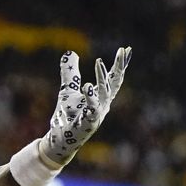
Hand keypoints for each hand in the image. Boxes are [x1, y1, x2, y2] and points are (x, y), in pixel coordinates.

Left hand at [38, 48, 130, 166]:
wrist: (59, 136)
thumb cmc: (67, 114)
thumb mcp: (68, 89)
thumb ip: (70, 72)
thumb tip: (70, 53)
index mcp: (102, 97)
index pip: (114, 78)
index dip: (120, 64)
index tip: (126, 49)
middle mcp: (103, 104)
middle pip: (114, 83)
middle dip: (119, 67)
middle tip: (122, 51)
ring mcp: (98, 114)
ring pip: (105, 93)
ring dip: (102, 77)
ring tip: (99, 61)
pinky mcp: (88, 123)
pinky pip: (92, 109)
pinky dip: (90, 97)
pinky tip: (87, 86)